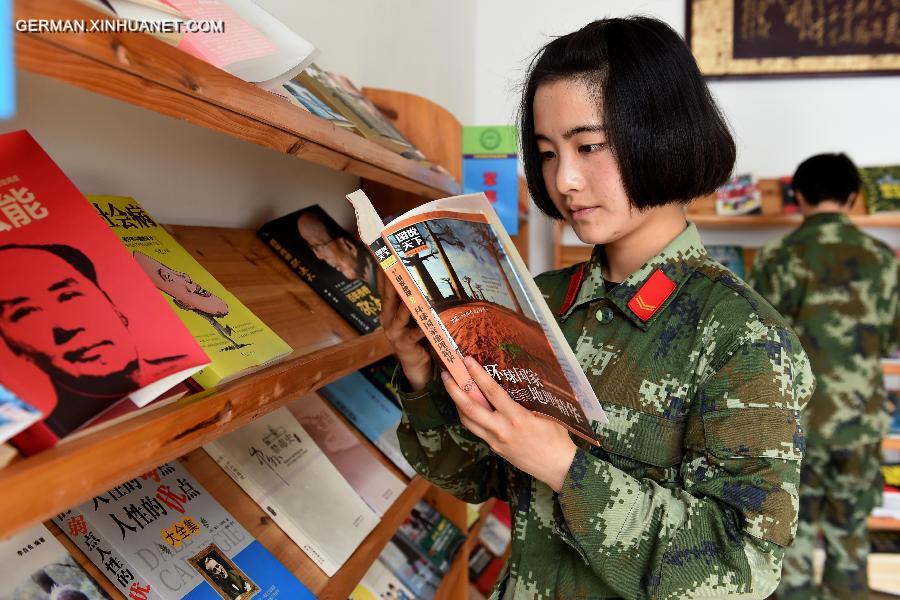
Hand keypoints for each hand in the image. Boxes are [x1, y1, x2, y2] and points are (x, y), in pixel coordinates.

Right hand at [378, 269, 432, 390]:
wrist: (414, 361)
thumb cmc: (414, 334)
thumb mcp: (409, 316)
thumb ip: (409, 300)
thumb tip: (416, 278)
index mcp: (388, 311)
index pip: (384, 289)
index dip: (384, 274)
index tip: (385, 259)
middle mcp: (388, 320)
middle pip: (389, 298)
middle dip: (392, 283)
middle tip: (395, 268)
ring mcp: (394, 332)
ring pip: (400, 315)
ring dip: (405, 305)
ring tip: (409, 294)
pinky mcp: (404, 343)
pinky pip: (413, 334)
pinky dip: (419, 329)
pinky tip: (425, 324)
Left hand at [442, 356, 577, 491]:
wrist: (558, 468)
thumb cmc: (557, 438)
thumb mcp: (546, 413)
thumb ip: (528, 400)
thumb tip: (514, 382)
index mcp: (517, 417)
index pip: (492, 392)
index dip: (478, 375)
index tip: (467, 361)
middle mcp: (502, 429)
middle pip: (470, 408)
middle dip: (454, 390)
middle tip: (446, 374)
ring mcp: (496, 441)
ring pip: (468, 421)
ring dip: (457, 403)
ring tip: (452, 388)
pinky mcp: (495, 449)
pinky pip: (476, 430)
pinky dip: (468, 417)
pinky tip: (467, 408)